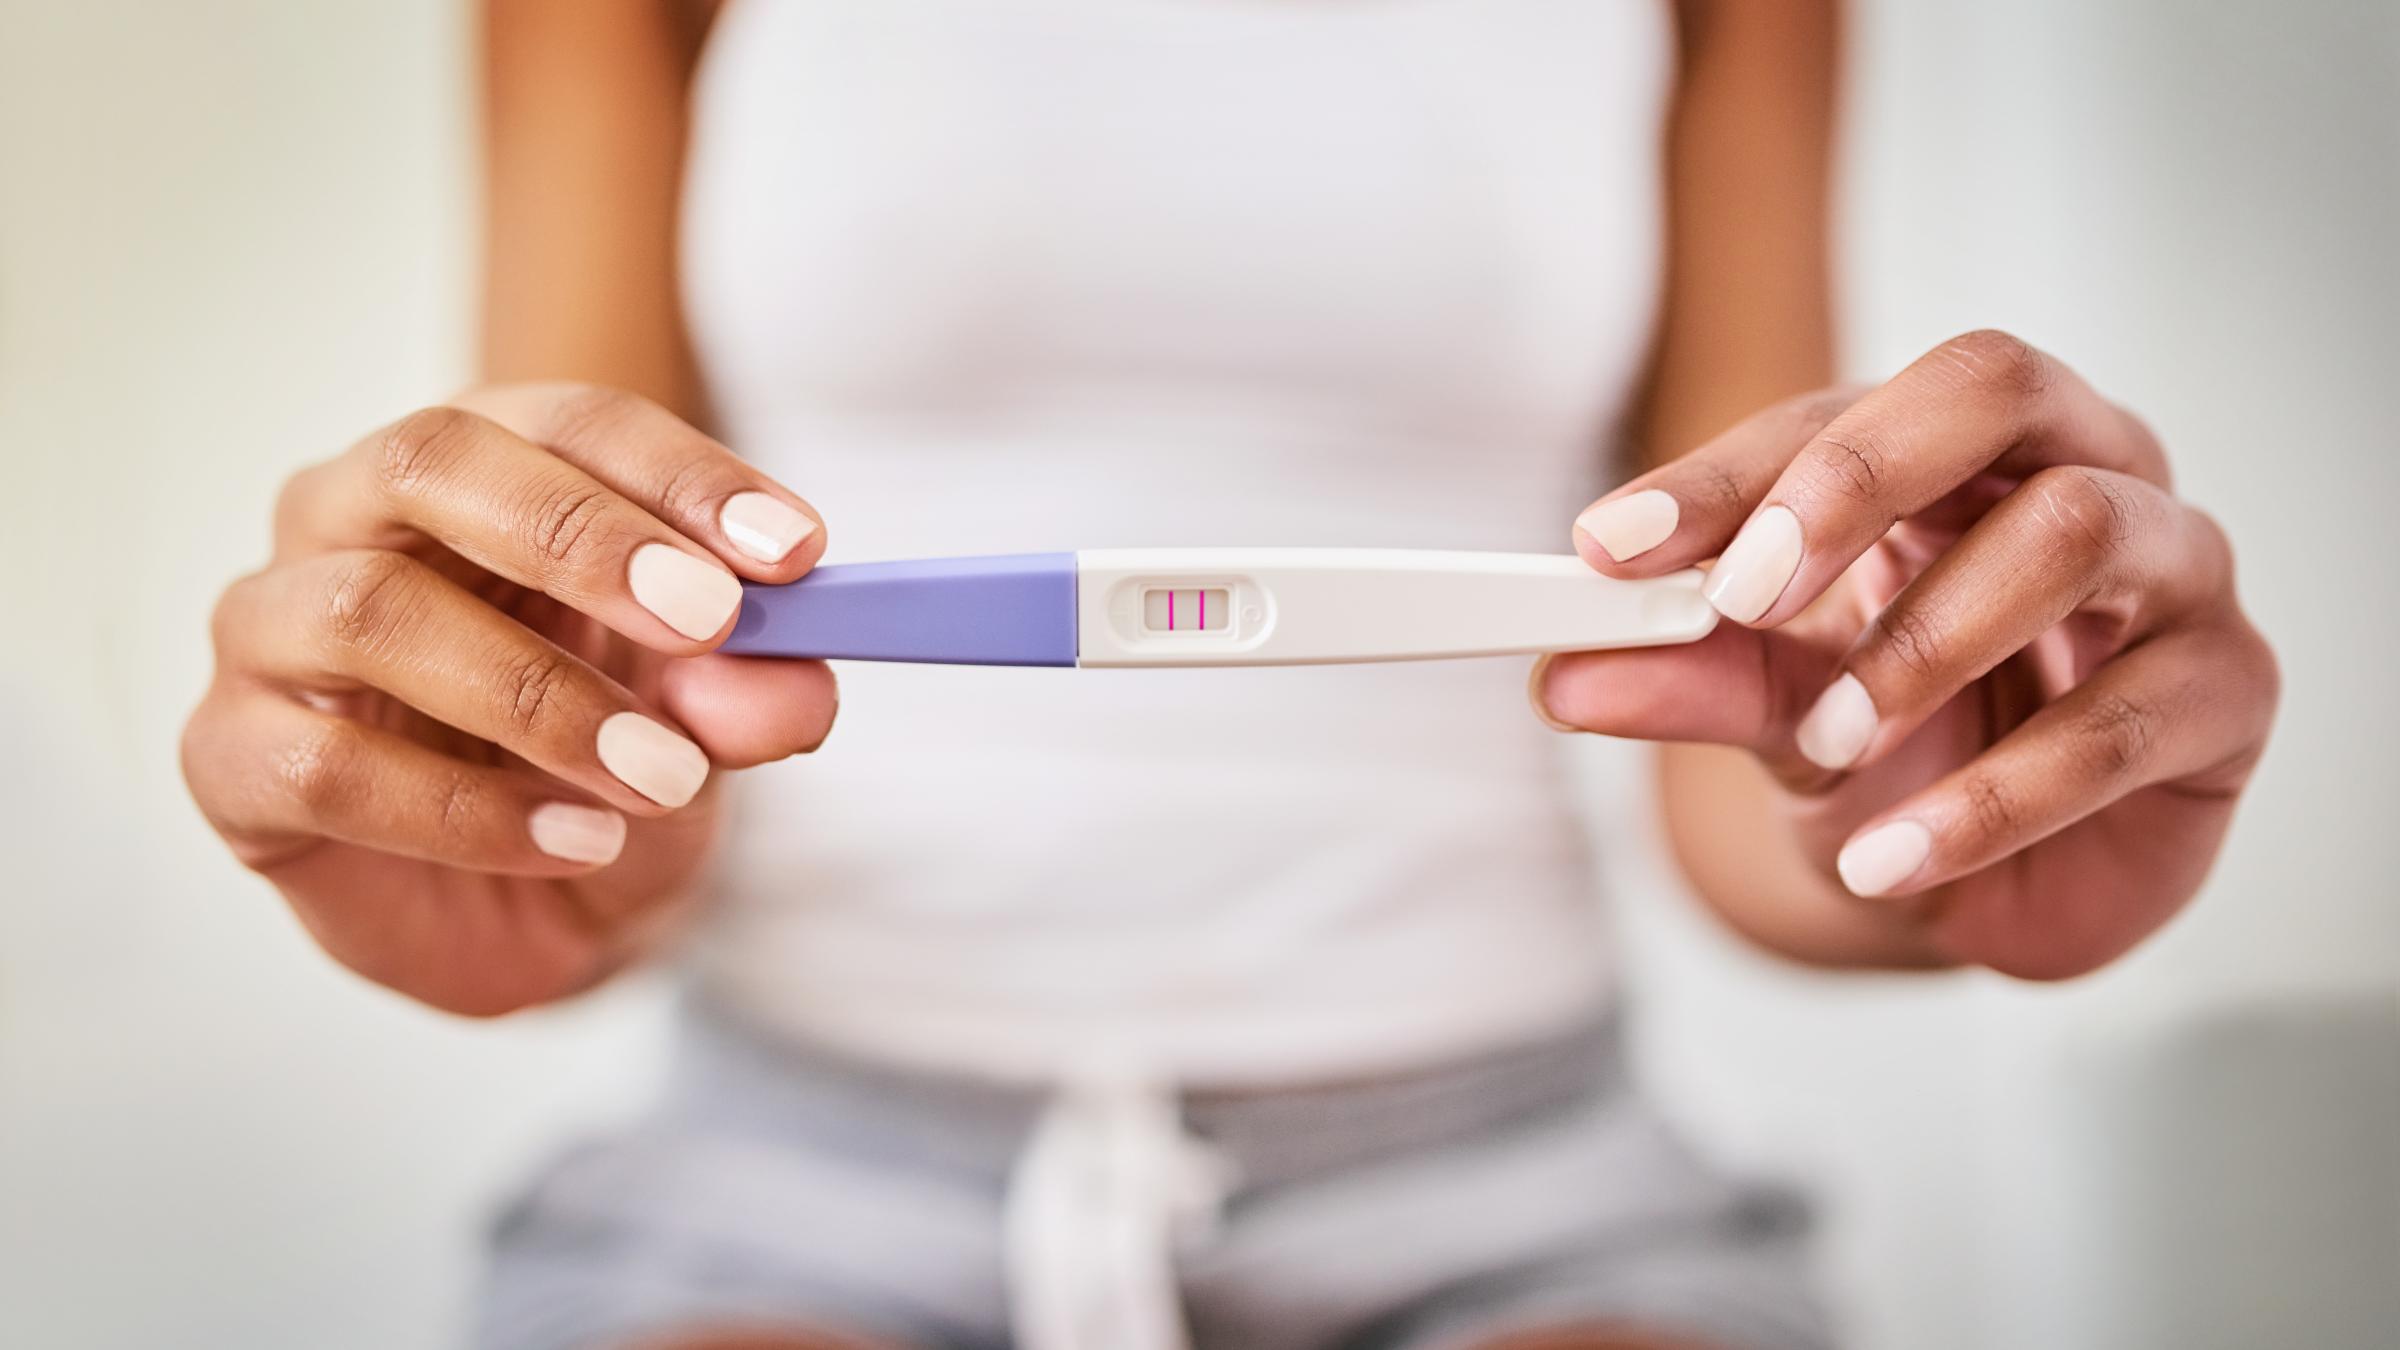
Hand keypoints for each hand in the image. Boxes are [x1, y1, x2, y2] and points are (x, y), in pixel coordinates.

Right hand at [182, 384, 835, 1013]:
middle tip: (709, 620)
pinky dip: (469, 812)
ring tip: (664, 774)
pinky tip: (578, 840)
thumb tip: (795, 685)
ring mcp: (273, 629)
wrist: (525, 908)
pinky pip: (328, 766)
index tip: (795, 552)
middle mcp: (352, 518)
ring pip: (368, 611)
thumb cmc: (599, 764)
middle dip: (582, 537)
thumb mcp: (703, 729)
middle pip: (432, 462)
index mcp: (477, 467)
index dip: (680, 476)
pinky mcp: (232, 756)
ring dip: (538, 695)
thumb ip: (742, 694)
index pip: (566, 421)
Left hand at [1540, 331, 2278, 977]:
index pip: (1840, 413)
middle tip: (1747, 594)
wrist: (1994, 882)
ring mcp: (2172, 570)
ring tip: (1830, 743)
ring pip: (2074, 531)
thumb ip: (1688, 675)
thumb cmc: (1903, 749)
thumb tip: (1563, 676)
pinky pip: (2121, 723)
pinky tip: (1892, 860)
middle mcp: (2080, 469)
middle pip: (1994, 389)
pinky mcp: (2229, 690)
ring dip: (1924, 644)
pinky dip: (1988, 800)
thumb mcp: (1778, 706)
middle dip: (1857, 483)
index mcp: (1956, 449)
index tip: (1610, 550)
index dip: (1728, 475)